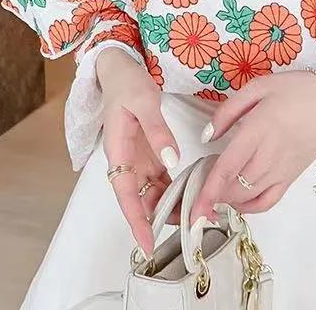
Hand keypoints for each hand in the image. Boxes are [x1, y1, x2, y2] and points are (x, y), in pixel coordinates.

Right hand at [97, 46, 179, 255]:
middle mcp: (127, 162)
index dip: (137, 221)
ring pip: (153, 192)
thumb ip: (158, 131)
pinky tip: (193, 194)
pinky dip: (175, 188)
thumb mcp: (144, 102)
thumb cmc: (127, 85)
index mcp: (119, 152)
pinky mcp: (150, 153)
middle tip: (189, 229)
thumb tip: (172, 161)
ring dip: (170, 205)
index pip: (127, 196)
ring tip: (196, 215)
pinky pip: (162, 178)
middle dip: (160, 218)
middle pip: (141, 200)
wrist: (120, 70)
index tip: (147, 244)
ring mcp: (139, 159)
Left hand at [189, 66, 315, 224]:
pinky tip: (236, 201)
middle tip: (196, 184)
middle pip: (235, 187)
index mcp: (259, 129)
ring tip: (212, 189)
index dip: (208, 191)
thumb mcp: (258, 87)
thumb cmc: (294, 90)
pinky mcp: (291, 178)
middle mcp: (270, 155)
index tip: (192, 210)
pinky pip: (267, 201)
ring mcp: (282, 170)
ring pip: (248, 197)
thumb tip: (206, 136)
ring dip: (226, 200)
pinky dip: (249, 207)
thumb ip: (228, 110)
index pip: (228, 167)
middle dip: (211, 195)